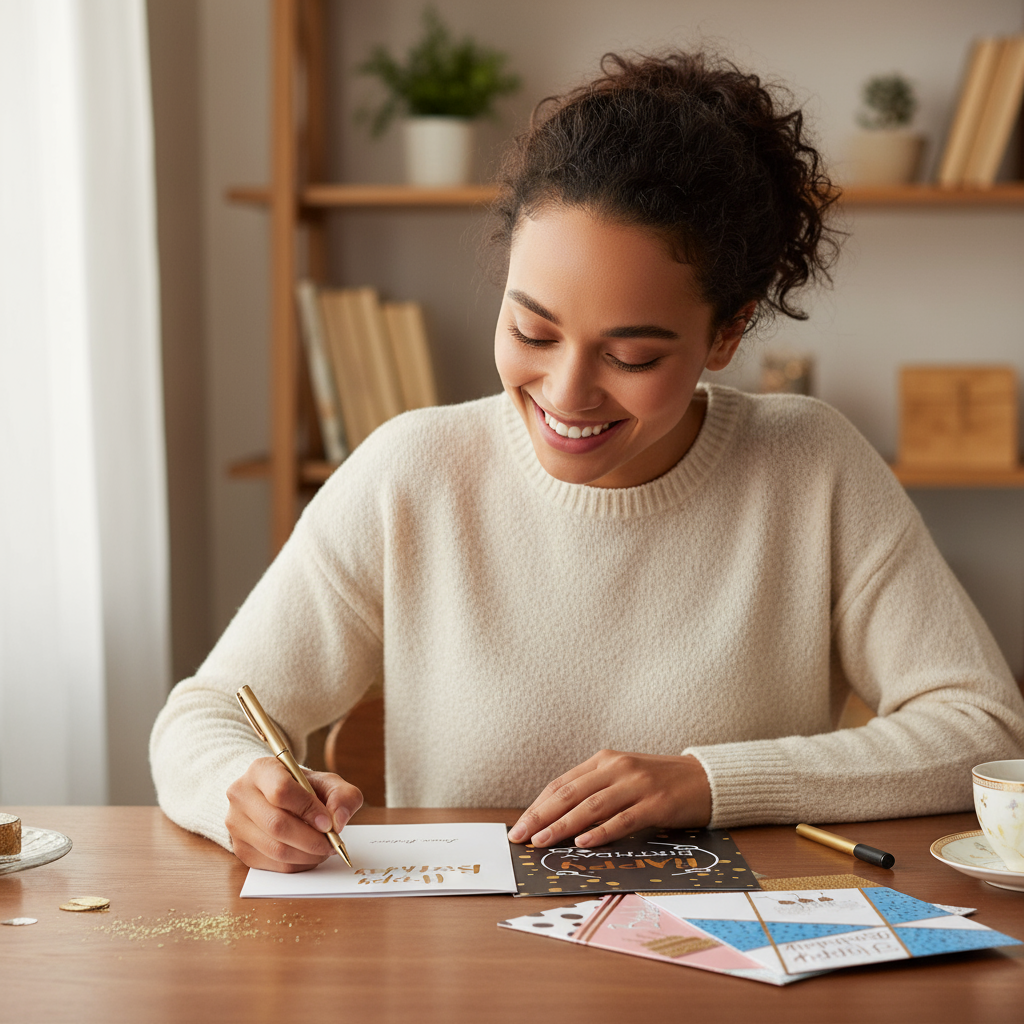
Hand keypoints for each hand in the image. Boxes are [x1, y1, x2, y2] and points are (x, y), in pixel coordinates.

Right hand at [226, 757, 362, 871]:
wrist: (276, 796)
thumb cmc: (303, 788)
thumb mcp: (327, 782)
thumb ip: (342, 796)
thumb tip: (338, 821)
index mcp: (261, 770)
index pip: (281, 791)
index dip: (308, 809)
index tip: (328, 823)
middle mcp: (241, 795)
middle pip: (276, 824)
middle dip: (311, 839)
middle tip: (332, 843)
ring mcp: (236, 824)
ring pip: (275, 849)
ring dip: (307, 855)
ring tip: (324, 850)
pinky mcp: (240, 848)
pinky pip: (272, 865)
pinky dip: (297, 865)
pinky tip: (309, 855)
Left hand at [507, 750, 710, 847]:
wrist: (704, 779)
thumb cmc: (658, 783)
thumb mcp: (623, 779)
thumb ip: (595, 792)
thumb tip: (557, 821)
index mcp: (604, 760)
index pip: (562, 784)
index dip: (539, 806)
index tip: (520, 826)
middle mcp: (617, 767)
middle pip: (570, 794)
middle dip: (542, 817)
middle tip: (522, 838)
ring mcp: (637, 784)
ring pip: (591, 806)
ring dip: (563, 826)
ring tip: (543, 842)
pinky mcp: (656, 804)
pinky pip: (623, 819)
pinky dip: (600, 832)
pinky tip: (583, 843)